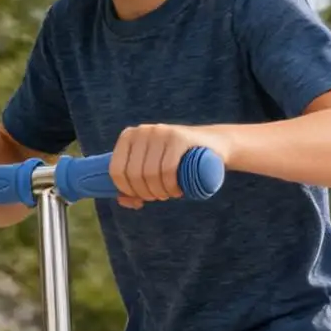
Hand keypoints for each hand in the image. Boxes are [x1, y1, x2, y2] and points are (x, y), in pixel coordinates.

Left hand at [108, 124, 228, 209]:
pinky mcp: (178, 137)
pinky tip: (177, 191)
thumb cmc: (177, 162)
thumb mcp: (152, 172)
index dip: (127, 190)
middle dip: (146, 193)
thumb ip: (133, 186)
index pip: (117, 170)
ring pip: (150, 173)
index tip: (142, 197)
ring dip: (160, 192)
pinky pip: (167, 169)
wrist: (213, 145)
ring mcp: (161, 132)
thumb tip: (121, 200)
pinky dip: (170, 186)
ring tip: (170, 194)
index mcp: (129, 136)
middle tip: (160, 196)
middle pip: (134, 174)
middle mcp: (142, 131)